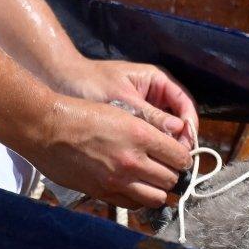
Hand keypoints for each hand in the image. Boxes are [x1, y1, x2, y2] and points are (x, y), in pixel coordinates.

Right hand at [21, 95, 191, 208]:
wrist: (45, 128)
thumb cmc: (82, 115)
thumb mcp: (122, 112)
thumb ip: (149, 131)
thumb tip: (172, 147)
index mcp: (140, 136)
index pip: (181, 157)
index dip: (184, 158)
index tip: (181, 157)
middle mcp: (132, 161)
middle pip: (172, 179)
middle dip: (173, 174)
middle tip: (167, 167)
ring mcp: (117, 180)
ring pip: (158, 197)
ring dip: (159, 190)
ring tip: (153, 180)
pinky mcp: (103, 192)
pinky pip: (134, 204)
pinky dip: (140, 198)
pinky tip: (136, 187)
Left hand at [58, 59, 198, 150]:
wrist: (59, 84)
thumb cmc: (89, 84)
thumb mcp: (122, 100)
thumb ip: (150, 115)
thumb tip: (178, 131)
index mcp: (157, 81)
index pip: (185, 104)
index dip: (189, 125)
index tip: (187, 144)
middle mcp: (156, 96)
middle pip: (180, 121)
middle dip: (181, 141)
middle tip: (178, 161)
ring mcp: (146, 111)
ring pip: (167, 133)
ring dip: (168, 149)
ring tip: (164, 166)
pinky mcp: (135, 125)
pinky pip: (151, 139)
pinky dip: (153, 151)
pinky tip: (149, 164)